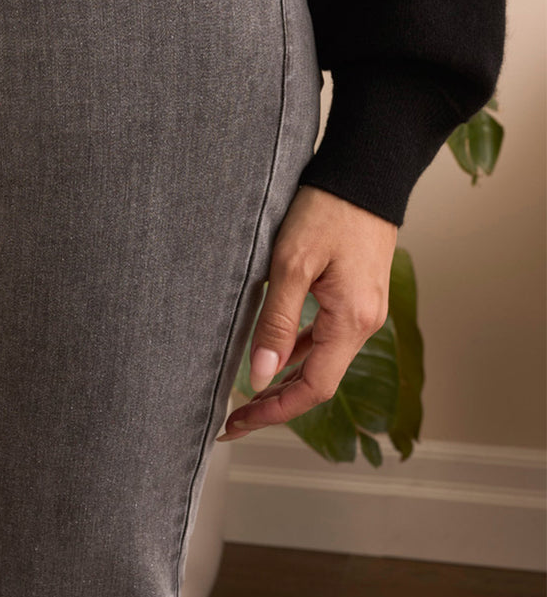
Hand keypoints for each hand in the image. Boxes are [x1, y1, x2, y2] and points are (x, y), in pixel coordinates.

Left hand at [216, 184, 397, 440]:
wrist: (364, 172)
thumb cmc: (327, 210)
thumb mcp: (290, 265)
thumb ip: (275, 322)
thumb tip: (259, 376)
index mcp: (352, 321)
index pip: (313, 388)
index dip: (274, 411)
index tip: (237, 424)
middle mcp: (364, 322)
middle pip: (318, 381)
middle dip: (275, 403)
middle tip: (232, 418)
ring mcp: (362, 309)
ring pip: (321, 359)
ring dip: (284, 379)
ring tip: (245, 393)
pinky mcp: (355, 295)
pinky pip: (325, 336)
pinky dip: (297, 350)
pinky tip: (272, 352)